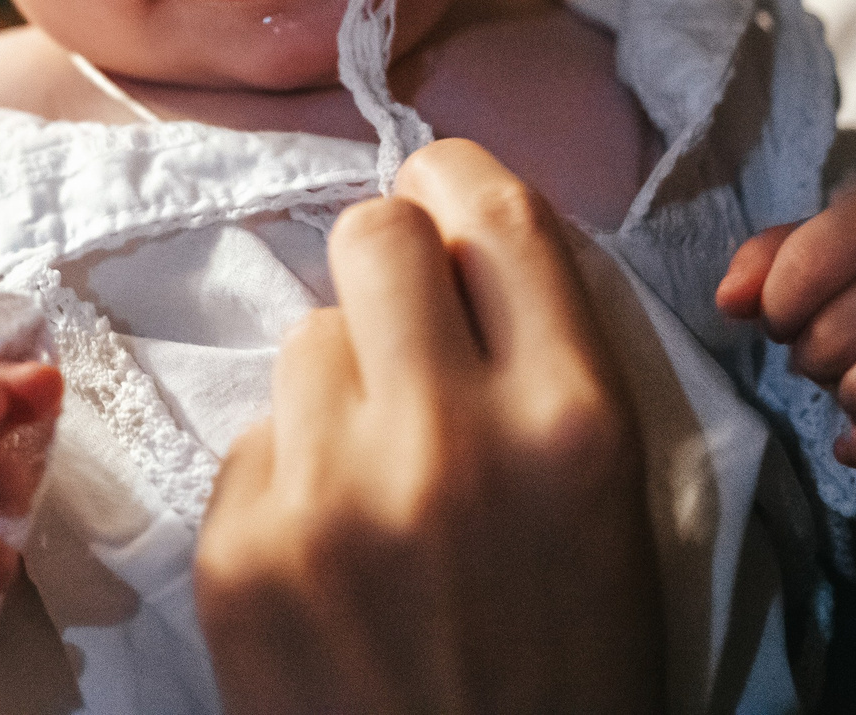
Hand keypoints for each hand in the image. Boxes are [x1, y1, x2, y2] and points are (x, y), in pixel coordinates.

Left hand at [196, 138, 660, 714]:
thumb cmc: (572, 670)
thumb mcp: (616, 506)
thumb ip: (550, 363)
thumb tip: (462, 237)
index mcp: (572, 421)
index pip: (491, 213)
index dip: (458, 188)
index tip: (444, 202)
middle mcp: (447, 437)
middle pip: (373, 235)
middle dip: (389, 265)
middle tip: (407, 326)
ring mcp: (328, 495)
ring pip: (307, 338)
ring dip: (341, 383)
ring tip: (381, 479)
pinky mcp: (239, 552)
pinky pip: (256, 441)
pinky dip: (290, 479)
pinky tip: (333, 557)